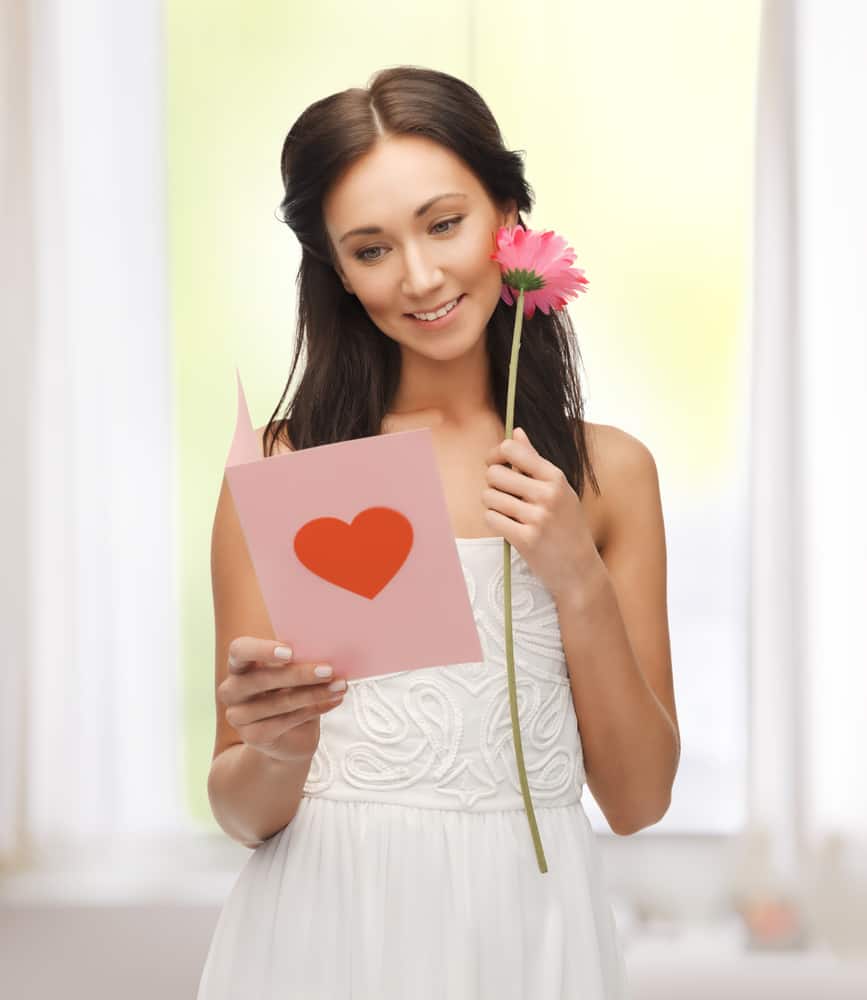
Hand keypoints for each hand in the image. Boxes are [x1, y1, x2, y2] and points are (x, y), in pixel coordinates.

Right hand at [217, 637, 346, 761]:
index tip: (290, 652)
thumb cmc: (290, 692)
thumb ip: (297, 660)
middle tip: (328, 670)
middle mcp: (231, 690)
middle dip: (299, 674)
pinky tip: (334, 700)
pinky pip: (287, 720)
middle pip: (262, 679)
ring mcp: (239, 716)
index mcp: (238, 665)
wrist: (288, 737)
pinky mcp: (253, 736)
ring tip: (340, 685)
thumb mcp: (291, 673)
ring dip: (315, 693)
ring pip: (279, 702)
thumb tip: (325, 645)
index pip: (240, 650)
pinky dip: (315, 709)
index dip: (262, 650)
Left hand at [482, 426, 597, 598]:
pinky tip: (509, 527)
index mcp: (556, 477)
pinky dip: (495, 522)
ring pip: (489, 497)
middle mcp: (547, 494)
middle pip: (494, 474)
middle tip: (505, 496)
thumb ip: (535, 461)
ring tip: (510, 515)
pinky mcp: (525, 539)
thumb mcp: (559, 490)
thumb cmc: (567, 527)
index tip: (495, 464)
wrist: (580, 570)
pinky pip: (491, 518)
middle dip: (493, 484)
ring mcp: (537, 517)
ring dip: (493, 505)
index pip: (512, 450)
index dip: (496, 455)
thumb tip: (516, 432)